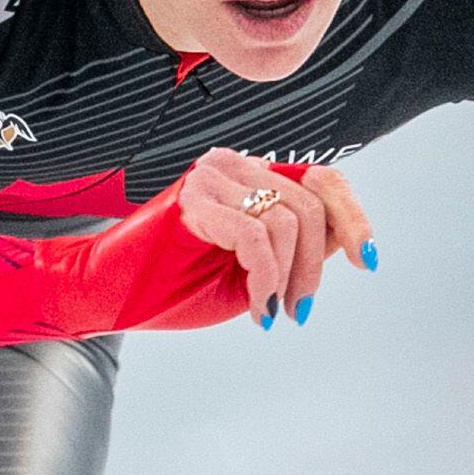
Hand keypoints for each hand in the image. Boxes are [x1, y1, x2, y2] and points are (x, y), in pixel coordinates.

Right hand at [176, 149, 376, 325]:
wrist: (110, 297)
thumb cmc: (174, 288)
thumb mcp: (252, 269)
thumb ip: (294, 245)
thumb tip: (340, 239)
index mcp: (248, 176)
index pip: (321, 180)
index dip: (352, 218)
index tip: (364, 259)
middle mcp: (231, 166)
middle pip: (309, 204)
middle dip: (313, 266)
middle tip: (297, 308)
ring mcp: (210, 178)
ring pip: (286, 220)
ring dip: (288, 277)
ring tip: (269, 308)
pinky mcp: (193, 202)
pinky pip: (254, 237)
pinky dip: (265, 278)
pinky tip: (255, 305)